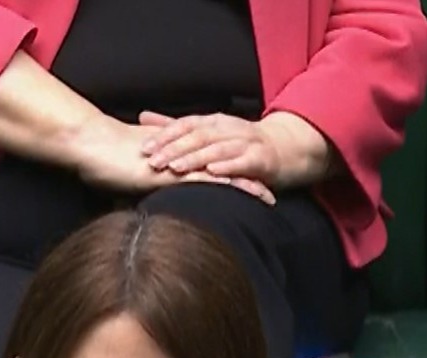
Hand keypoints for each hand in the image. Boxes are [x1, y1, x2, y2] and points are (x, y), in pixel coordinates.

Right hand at [67, 115, 275, 204]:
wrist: (90, 145)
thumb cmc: (96, 159)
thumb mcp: (115, 174)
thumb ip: (126, 183)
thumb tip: (121, 200)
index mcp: (170, 154)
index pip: (205, 160)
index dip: (227, 168)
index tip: (246, 177)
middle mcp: (180, 155)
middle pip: (221, 164)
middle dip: (246, 174)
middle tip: (269, 185)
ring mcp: (179, 162)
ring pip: (222, 172)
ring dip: (247, 184)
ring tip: (268, 196)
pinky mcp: (174, 172)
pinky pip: (211, 180)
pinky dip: (232, 187)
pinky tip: (250, 195)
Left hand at [141, 110, 332, 189]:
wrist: (285, 150)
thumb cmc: (238, 143)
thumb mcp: (207, 132)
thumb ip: (175, 126)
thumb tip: (142, 117)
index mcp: (213, 122)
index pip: (186, 125)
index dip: (165, 135)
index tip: (144, 148)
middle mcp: (229, 128)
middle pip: (199, 136)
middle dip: (175, 149)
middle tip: (153, 161)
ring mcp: (247, 142)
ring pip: (219, 148)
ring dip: (196, 158)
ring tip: (176, 168)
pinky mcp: (262, 159)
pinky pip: (244, 162)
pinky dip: (229, 166)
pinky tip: (213, 172)